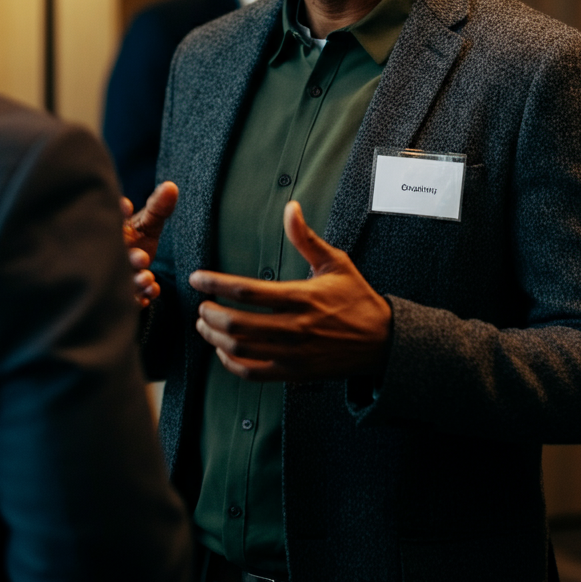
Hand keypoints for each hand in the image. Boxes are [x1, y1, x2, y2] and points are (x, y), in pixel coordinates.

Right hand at [121, 181, 178, 308]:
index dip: (118, 213)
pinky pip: (127, 300)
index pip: (109, 222)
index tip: (126, 204)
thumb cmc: (136, 241)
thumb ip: (157, 208)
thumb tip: (172, 187)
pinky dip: (139, 298)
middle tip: (142, 257)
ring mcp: (111, 276)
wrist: (131, 269)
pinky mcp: (119, 295)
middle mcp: (107, 254)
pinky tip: (150, 295)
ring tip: (148, 279)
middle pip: (114, 257)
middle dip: (129, 258)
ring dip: (135, 281)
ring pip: (120, 281)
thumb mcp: (147, 223)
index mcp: (112, 234)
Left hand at [188, 200, 391, 380]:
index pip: (248, 291)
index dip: (216, 284)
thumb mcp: (335, 263)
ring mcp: (293, 354)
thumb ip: (306, 238)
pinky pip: (253, 373)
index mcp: (302, 297)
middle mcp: (295, 328)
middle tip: (200, 304)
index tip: (198, 278)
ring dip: (215, 336)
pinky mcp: (294, 374)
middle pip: (238, 323)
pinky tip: (223, 350)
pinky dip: (231, 363)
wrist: (382, 342)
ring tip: (205, 324)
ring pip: (241, 348)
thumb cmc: (357, 299)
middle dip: (210, 313)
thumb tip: (290, 208)